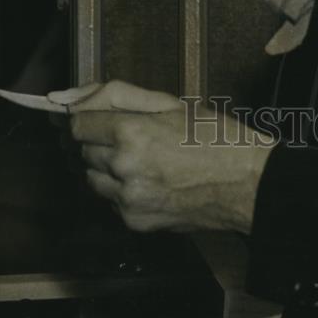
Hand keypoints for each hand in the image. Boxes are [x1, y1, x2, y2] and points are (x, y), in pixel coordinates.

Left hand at [48, 80, 274, 233]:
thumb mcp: (169, 102)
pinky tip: (150, 178)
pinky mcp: (135, 222)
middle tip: (132, 134)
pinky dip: (121, 189)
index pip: (77, 126)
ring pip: (92, 179)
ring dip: (107, 167)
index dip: (86, 118)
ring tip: (142, 157)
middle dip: (100, 141)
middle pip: (83, 152)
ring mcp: (128, 199)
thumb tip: (68, 97)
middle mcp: (124, 168)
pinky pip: (110, 201)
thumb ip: (116, 95)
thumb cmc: (214, 137)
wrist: (248, 183)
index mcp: (132, 132)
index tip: (96, 117)